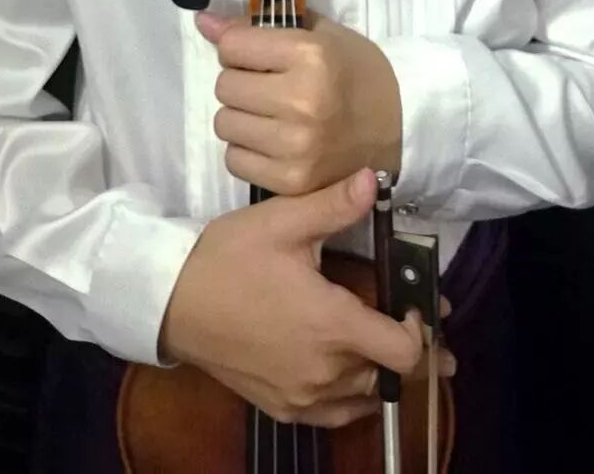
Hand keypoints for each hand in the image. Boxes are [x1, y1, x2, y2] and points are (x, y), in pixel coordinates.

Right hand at [160, 169, 449, 426]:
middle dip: (413, 354)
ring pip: (365, 398)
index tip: (414, 305)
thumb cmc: (228, 259)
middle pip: (392, 378)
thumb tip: (371, 179)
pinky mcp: (282, 406)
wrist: (171, 302)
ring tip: (390, 347)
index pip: (405, 353)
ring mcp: (301, 396)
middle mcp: (323, 371)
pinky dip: (354, 398)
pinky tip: (354, 374)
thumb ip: (333, 206)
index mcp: (331, 326)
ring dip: (383, 374)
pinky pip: (335, 414)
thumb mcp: (281, 223)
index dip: (422, 332)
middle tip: (421, 327)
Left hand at [197, 9, 402, 194]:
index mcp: (311, 56)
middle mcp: (301, 101)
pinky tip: (274, 141)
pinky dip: (248, 150)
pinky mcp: (292, 181)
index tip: (257, 54)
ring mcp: (296, 146)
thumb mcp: (319, 35)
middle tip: (267, 85)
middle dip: (240, 81)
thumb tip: (203, 22)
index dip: (239, 47)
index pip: (233, 47)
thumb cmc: (358, 72)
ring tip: (271, 113)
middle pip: (225, 86)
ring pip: (225, 124)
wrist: (400, 127)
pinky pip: (235, 160)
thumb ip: (258, 26)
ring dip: (241, 116)